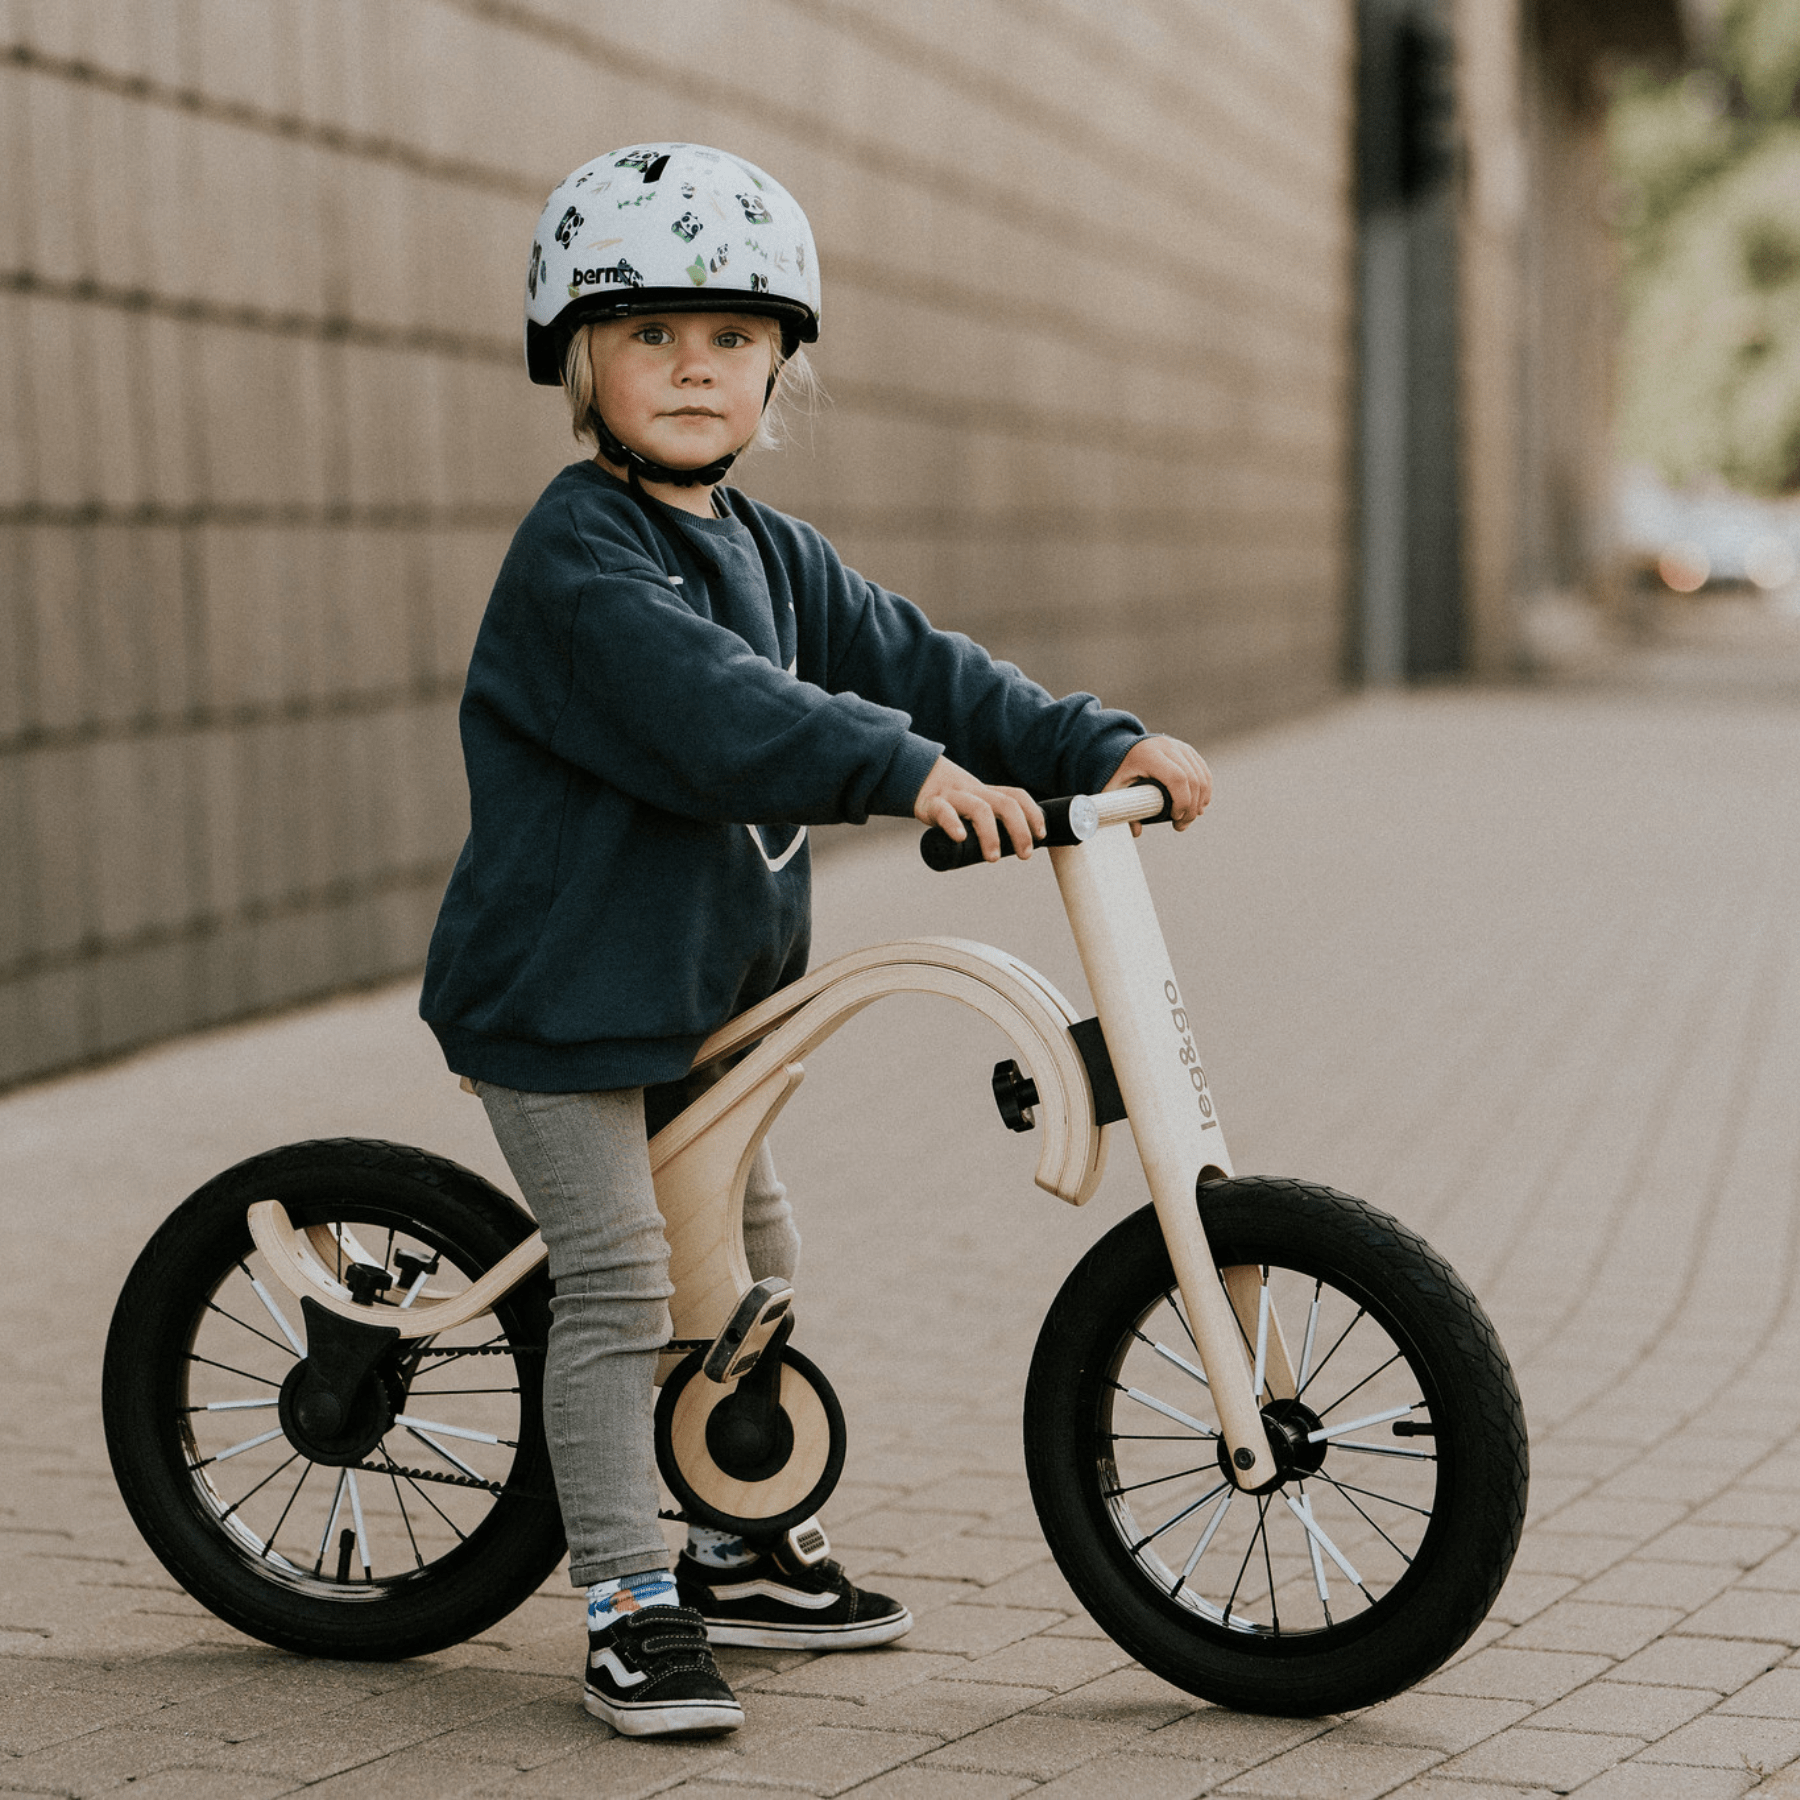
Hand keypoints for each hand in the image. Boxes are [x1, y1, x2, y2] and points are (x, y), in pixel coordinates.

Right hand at [913, 757, 1046, 860]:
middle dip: (1020, 830)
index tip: (1041, 835)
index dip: (1033, 814)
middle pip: (1006, 804)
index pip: (1016, 796)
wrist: (916, 777)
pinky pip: (944, 811)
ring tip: (993, 858)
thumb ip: (990, 822)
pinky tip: (960, 837)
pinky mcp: (932, 804)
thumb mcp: (973, 804)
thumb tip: (1010, 849)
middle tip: (1025, 854)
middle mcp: (975, 792)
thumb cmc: (950, 801)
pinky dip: (953, 824)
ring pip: (979, 809)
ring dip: (991, 834)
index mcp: (987, 793)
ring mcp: (955, 797)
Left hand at [1103, 736, 1212, 834]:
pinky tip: (1199, 806)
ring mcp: (1179, 746)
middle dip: (1191, 807)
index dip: (1182, 801)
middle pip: (1192, 779)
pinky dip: (1205, 791)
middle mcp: (1167, 747)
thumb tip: (1136, 832)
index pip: (1176, 778)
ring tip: (1188, 819)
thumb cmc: (1117, 772)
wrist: (1120, 747)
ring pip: (1201, 776)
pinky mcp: (1187, 750)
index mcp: (1148, 755)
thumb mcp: (1113, 790)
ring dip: (1200, 801)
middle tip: (1181, 825)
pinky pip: (1203, 771)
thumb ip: (1121, 810)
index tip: (1174, 818)